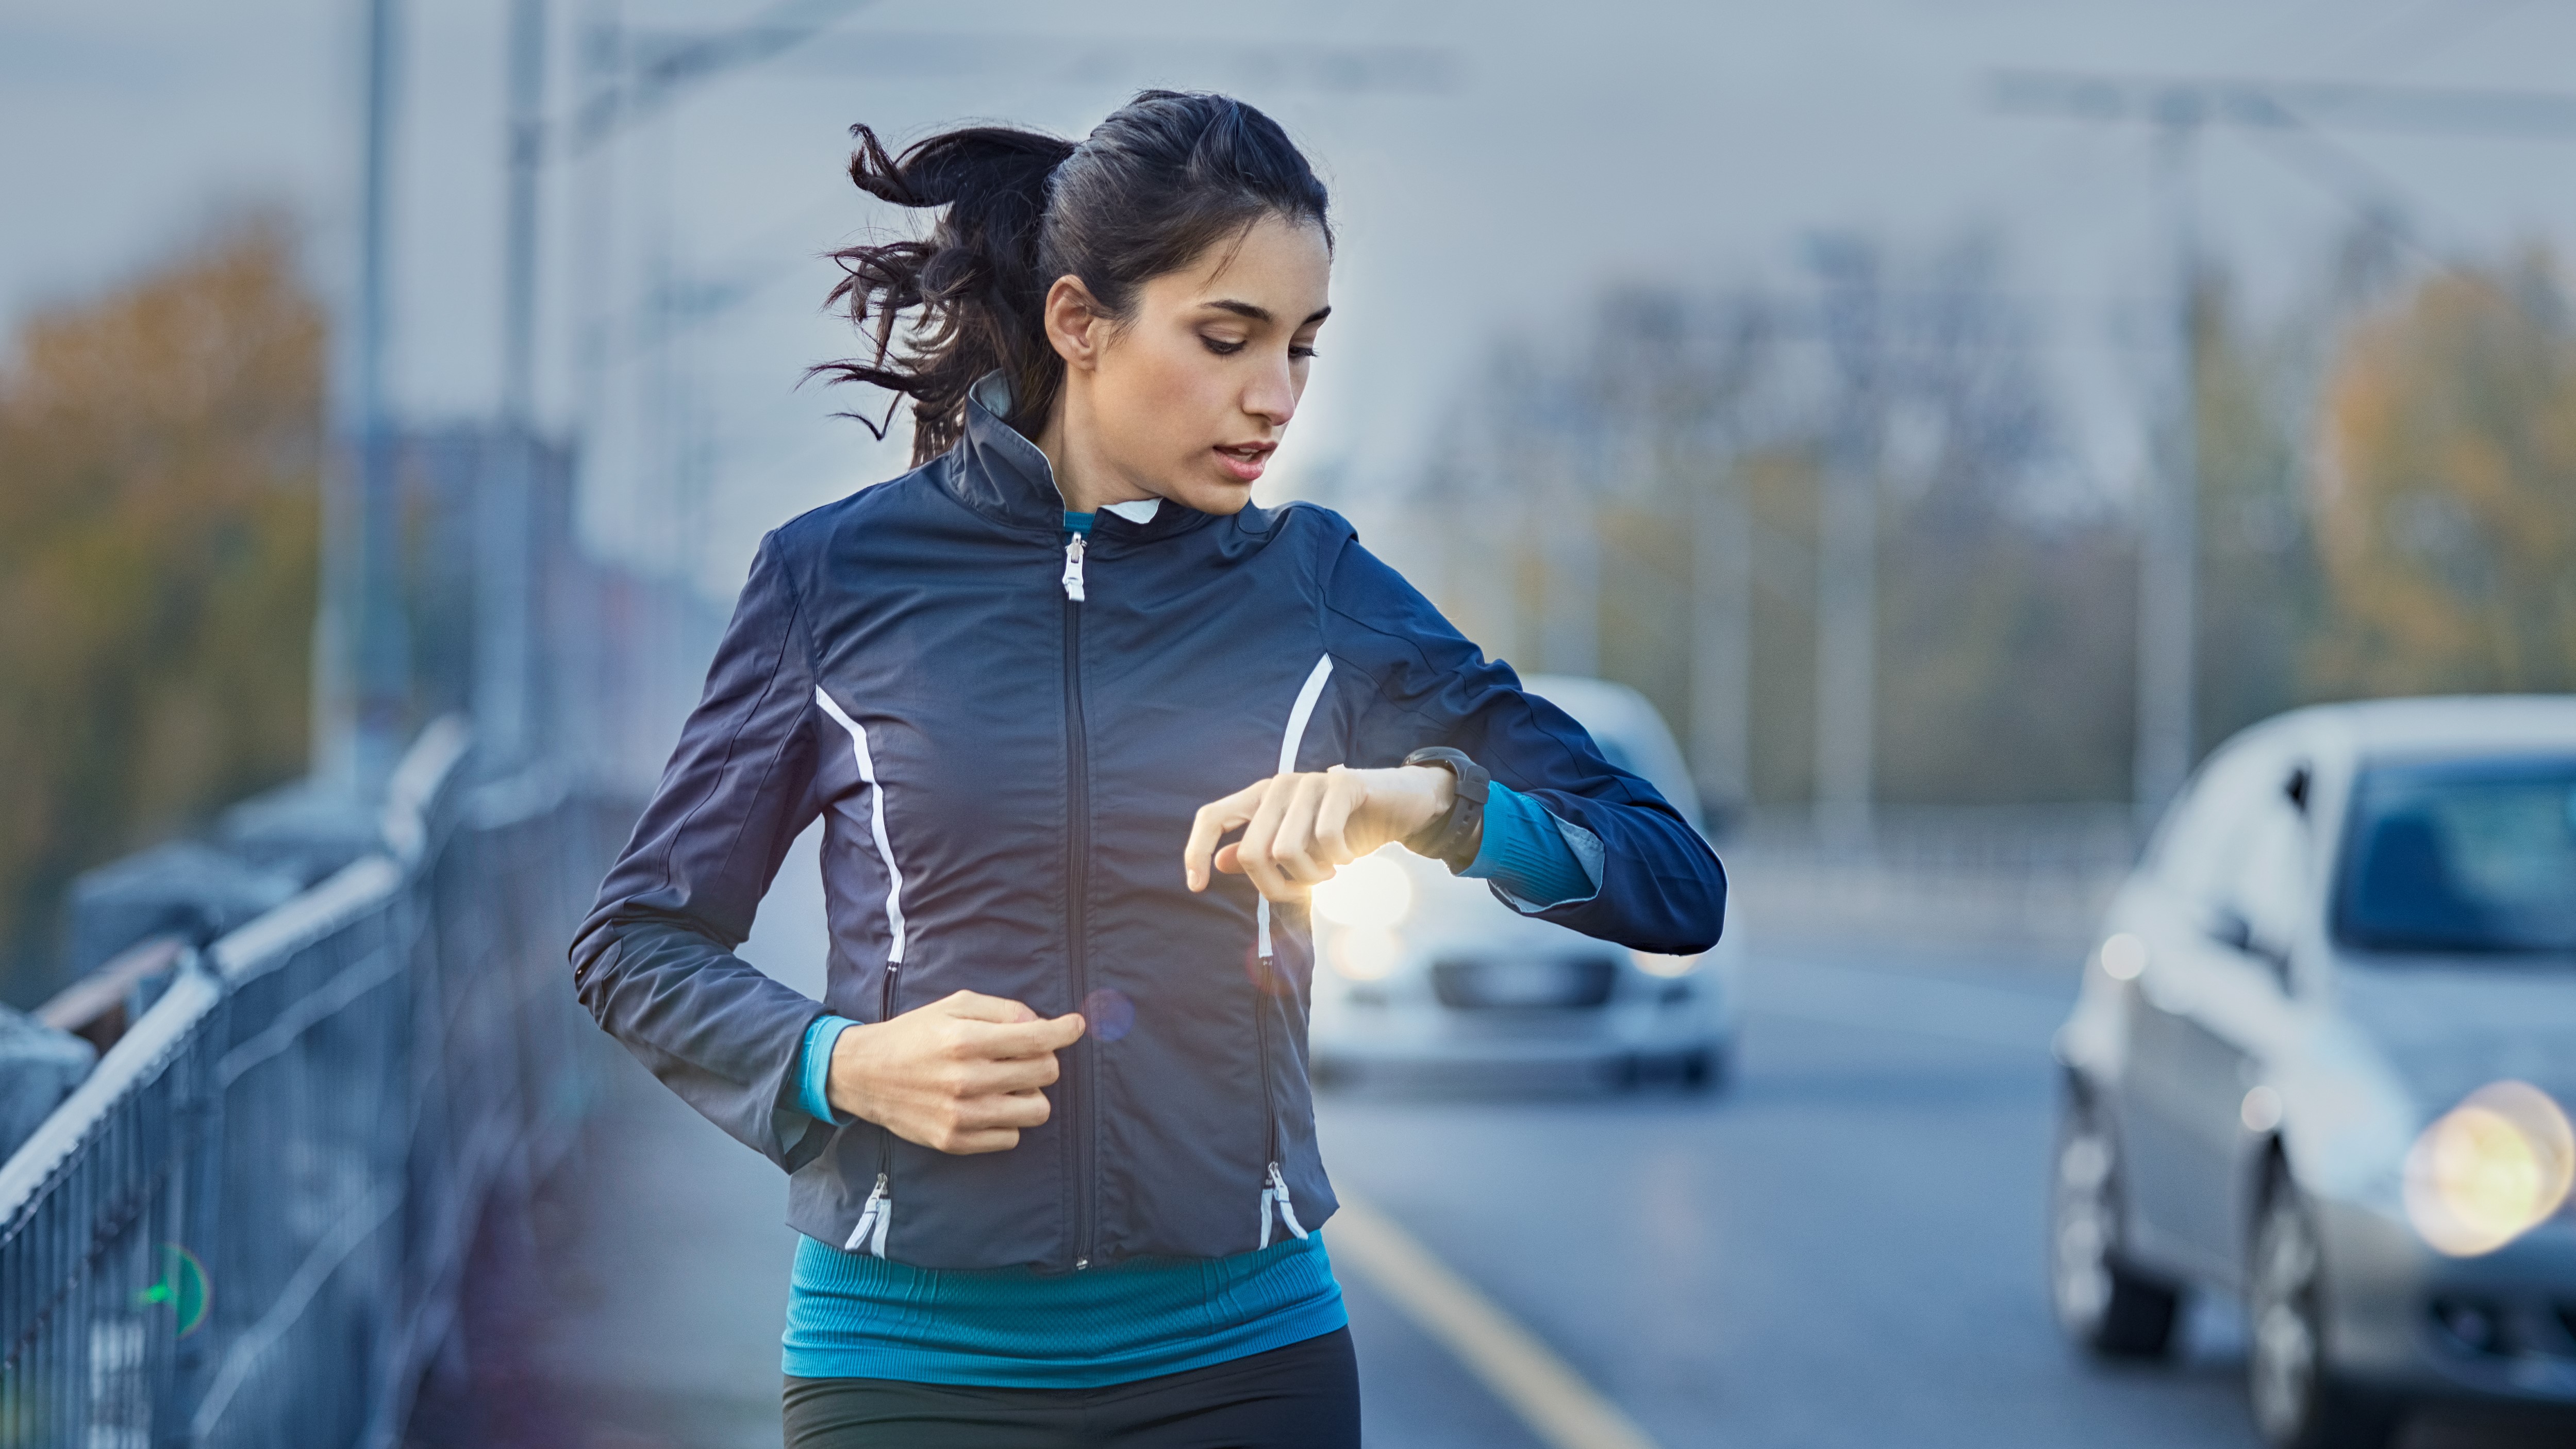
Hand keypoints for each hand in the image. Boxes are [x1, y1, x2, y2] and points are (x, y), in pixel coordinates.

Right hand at [826, 990, 1085, 1153]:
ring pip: (1038, 1110)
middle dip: (1043, 1059)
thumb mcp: (955, 1005)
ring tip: (1006, 1081)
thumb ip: (1004, 1010)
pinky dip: (1008, 1120)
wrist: (864, 1075)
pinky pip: (1012, 1136)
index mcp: (965, 1041)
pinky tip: (988, 1104)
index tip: (1076, 1026)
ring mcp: (962, 1116)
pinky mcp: (955, 1142)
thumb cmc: (914, 1034)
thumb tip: (1043, 1025)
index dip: (1066, 1031)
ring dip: (1030, 1093)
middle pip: (1045, 1073)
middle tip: (1022, 1054)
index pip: (1038, 1040)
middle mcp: (966, 1080)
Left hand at [1183, 764, 1457, 903]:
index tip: (1197, 888)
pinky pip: (1324, 838)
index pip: (1212, 816)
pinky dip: (1337, 860)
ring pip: (1285, 851)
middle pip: (1251, 852)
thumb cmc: (1347, 828)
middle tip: (1303, 892)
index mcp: (1261, 797)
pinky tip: (1348, 857)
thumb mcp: (1300, 845)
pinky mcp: (1341, 784)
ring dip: (1311, 876)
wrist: (1401, 804)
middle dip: (1275, 887)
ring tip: (1330, 871)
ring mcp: (1309, 782)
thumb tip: (1222, 861)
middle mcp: (1279, 786)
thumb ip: (1261, 850)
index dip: (1196, 851)